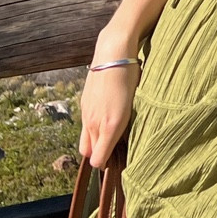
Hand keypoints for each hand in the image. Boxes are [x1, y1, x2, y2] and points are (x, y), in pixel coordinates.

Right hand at [79, 36, 139, 167]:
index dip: (105, 163)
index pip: (97, 160)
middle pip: (88, 153)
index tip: (116, 160)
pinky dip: (92, 128)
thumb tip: (124, 142)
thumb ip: (125, 128)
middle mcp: (94, 122)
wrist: (112, 54)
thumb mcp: (133, 106)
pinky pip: (85, 125)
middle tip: (113, 149)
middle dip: (98, 154)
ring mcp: (86, 113)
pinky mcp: (83, 104)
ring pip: (85, 140)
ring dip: (94, 142)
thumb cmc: (129, 79)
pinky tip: (104, 117)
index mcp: (109, 126)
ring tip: (109, 134)